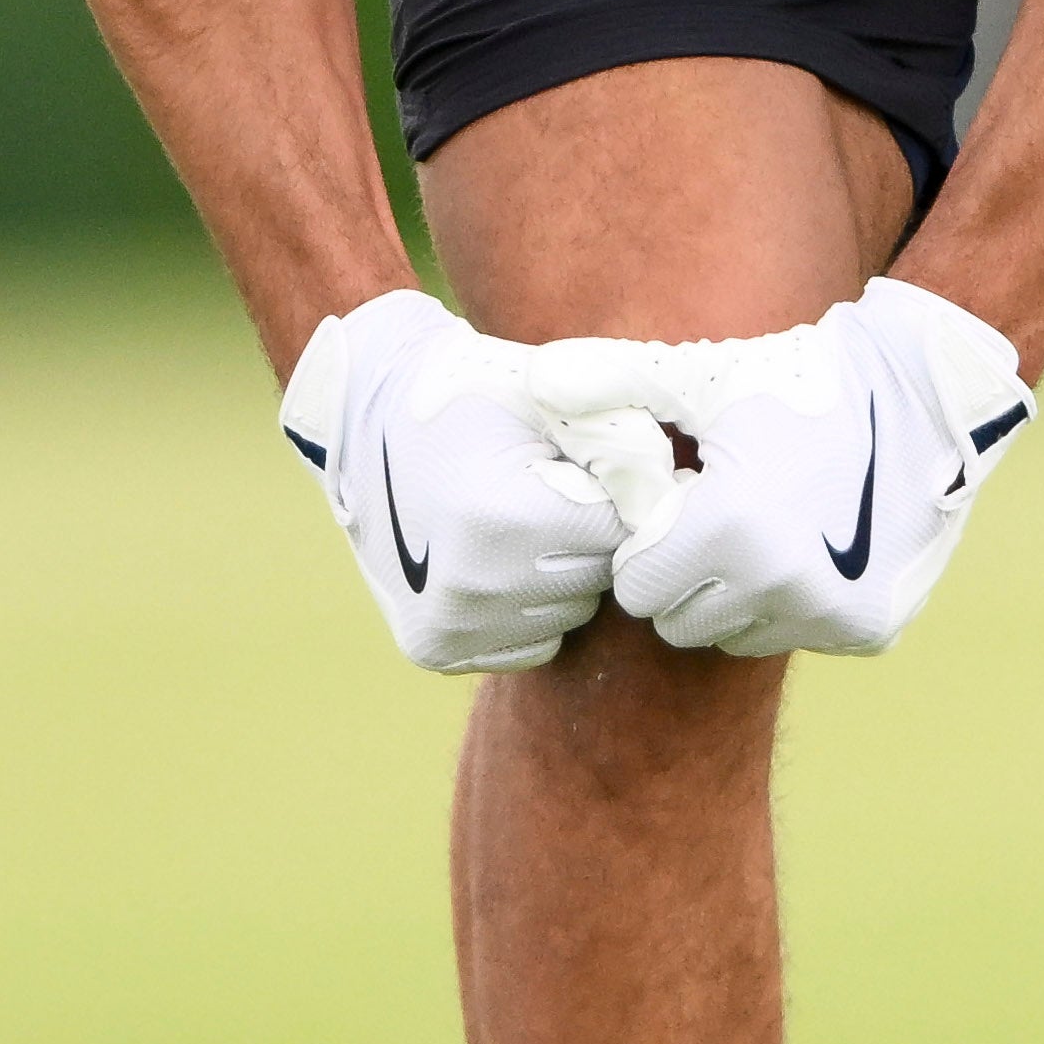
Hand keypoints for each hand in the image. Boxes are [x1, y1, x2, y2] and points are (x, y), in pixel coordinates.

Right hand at [276, 289, 622, 673]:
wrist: (366, 417)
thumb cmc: (473, 396)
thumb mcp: (550, 399)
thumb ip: (622, 441)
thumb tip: (677, 498)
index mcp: (508, 519)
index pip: (621, 536)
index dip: (611, 498)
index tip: (580, 471)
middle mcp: (477, 585)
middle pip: (596, 579)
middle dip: (587, 539)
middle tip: (541, 494)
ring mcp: (451, 623)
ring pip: (568, 615)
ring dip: (559, 576)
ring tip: (514, 524)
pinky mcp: (433, 648)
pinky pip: (530, 645)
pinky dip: (525, 610)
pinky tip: (492, 561)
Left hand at [526, 278, 1039, 661]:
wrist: (922, 397)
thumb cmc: (797, 379)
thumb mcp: (704, 377)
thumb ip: (615, 382)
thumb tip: (535, 380)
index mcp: (727, 532)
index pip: (636, 590)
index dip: (648, 545)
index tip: (683, 503)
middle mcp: (780, 586)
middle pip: (681, 624)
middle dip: (685, 578)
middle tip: (721, 517)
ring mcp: (830, 615)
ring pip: (737, 636)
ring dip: (737, 596)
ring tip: (767, 527)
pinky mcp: (867, 630)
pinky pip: (796, 636)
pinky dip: (794, 604)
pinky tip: (816, 544)